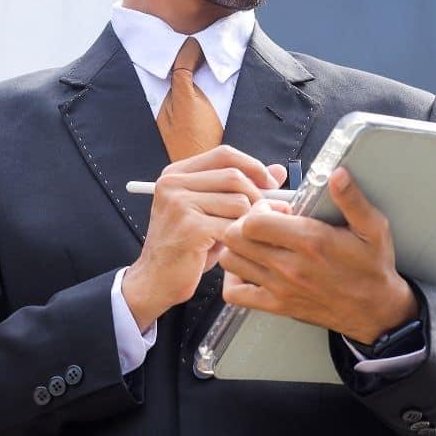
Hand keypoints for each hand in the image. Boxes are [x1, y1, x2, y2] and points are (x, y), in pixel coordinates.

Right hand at [122, 146, 285, 329]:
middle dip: (257, 196)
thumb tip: (279, 170)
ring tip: (239, 237)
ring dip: (247, 222)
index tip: (271, 183)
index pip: (224, 155)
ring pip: (239, 202)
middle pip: (234, 176)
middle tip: (265, 216)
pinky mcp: (190, 227)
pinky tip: (233, 248)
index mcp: (177, 173)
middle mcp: (173, 183)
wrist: (156, 280)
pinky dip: (241, 238)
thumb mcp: (213, 211)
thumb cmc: (187, 246)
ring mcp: (179, 204)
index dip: (253, 166)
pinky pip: (234, 226)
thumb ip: (241, 189)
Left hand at [218, 167, 417, 343]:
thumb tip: (338, 175)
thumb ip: (352, 200)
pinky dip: (233, 278)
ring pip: (230, 261)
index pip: (254, 221)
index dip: (258, 208)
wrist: (375, 311)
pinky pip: (235, 294)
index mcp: (311, 241)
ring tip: (255, 241)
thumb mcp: (373, 228)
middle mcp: (290, 266)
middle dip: (242, 222)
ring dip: (236, 246)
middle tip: (261, 221)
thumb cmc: (372, 267)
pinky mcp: (277, 305)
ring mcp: (280, 287)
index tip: (274, 208)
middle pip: (234, 237)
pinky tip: (248, 267)